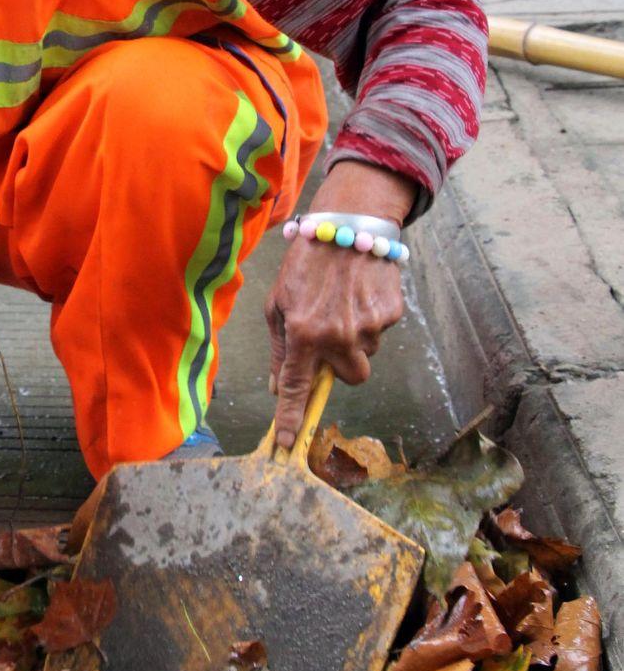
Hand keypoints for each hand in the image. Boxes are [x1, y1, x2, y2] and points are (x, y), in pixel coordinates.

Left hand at [265, 159, 418, 452]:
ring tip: (342, 303)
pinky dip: (370, 320)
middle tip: (330, 336)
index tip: (286, 443)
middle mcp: (338, 335)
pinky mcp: (391, 315)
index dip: (292, 417)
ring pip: (366, 355)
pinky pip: (381, 333)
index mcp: (304, 333)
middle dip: (341, 365)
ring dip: (355, 339)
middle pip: (349, 378)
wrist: (347, 227)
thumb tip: (279, 387)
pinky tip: (358, 294)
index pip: (298, 387)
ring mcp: (369, 327)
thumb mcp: (278, 303)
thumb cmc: (304, 265)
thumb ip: (281, 348)